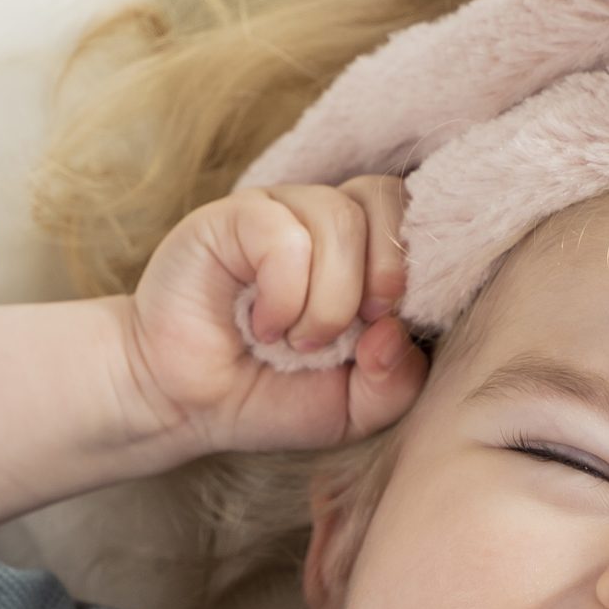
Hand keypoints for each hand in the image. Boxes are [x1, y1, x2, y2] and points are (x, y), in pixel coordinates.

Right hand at [118, 177, 428, 458]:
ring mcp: (280, 213)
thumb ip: (397, 381)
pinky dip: (284, 295)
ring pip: (340, 220)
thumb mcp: (355, 409)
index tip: (393, 327)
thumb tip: (394, 331)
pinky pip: (284, 236)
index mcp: (367, 252)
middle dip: (385, 275)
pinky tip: (264, 327)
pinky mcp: (233, 217)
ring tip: (296, 341)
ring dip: (328, 301)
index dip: (422, 268)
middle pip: (388, 200)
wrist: (186, 404)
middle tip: (355, 331)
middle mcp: (327, 221)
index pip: (421, 216)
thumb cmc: (272, 395)